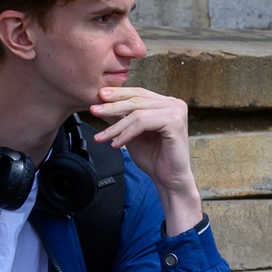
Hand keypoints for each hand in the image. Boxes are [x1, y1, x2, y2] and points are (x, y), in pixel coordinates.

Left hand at [90, 85, 201, 234]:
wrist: (169, 179)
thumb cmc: (154, 157)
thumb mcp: (133, 132)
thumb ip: (123, 117)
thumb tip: (102, 104)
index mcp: (167, 103)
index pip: (139, 93)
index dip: (118, 94)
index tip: (99, 97)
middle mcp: (175, 104)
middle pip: (137, 100)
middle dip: (112, 106)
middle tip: (94, 110)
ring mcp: (176, 112)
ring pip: (137, 113)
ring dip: (116, 126)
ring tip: (103, 136)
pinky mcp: (175, 123)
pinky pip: (142, 123)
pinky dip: (127, 134)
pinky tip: (117, 144)